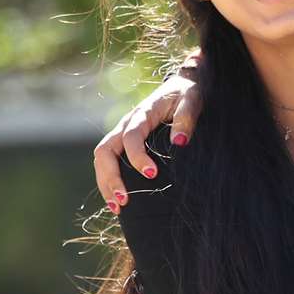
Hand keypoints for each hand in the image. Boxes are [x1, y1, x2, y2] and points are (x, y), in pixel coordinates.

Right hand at [93, 71, 204, 212]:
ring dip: (105, 184)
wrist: (181, 86)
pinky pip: (108, 163)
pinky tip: (117, 202)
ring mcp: (121, 134)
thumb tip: (179, 143)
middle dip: (111, 177)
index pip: (131, 136)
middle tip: (125, 201)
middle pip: (105, 150)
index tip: (151, 175)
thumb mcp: (191, 100)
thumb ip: (186, 118)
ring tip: (118, 208)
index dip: (137, 156)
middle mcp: (125, 124)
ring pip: (101, 160)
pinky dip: (108, 182)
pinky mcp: (123, 144)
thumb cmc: (187, 94)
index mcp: (142, 114)